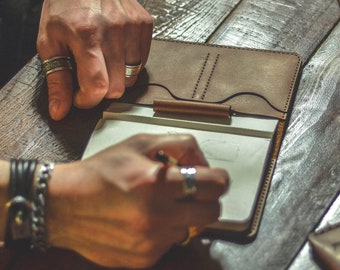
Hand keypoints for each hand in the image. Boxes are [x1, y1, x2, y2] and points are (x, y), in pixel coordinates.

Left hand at [37, 0, 152, 119]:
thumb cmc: (65, 7)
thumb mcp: (50, 42)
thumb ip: (57, 80)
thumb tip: (60, 111)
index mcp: (85, 35)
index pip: (97, 86)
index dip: (87, 100)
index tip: (81, 96)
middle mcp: (113, 30)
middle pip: (117, 88)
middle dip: (101, 90)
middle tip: (90, 76)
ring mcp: (132, 27)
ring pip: (131, 78)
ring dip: (116, 78)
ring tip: (104, 62)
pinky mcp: (144, 24)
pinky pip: (142, 62)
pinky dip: (129, 64)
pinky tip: (116, 52)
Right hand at [47, 134, 228, 267]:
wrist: (64, 205)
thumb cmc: (101, 171)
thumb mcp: (139, 143)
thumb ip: (179, 144)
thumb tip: (203, 163)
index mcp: (157, 182)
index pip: (215, 185)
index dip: (219, 178)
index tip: (214, 178)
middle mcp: (157, 216)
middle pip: (212, 212)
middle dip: (206, 198)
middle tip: (190, 191)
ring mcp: (151, 242)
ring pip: (191, 229)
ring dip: (182, 215)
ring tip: (158, 204)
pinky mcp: (143, 260)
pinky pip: (170, 244)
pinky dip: (165, 231)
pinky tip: (143, 220)